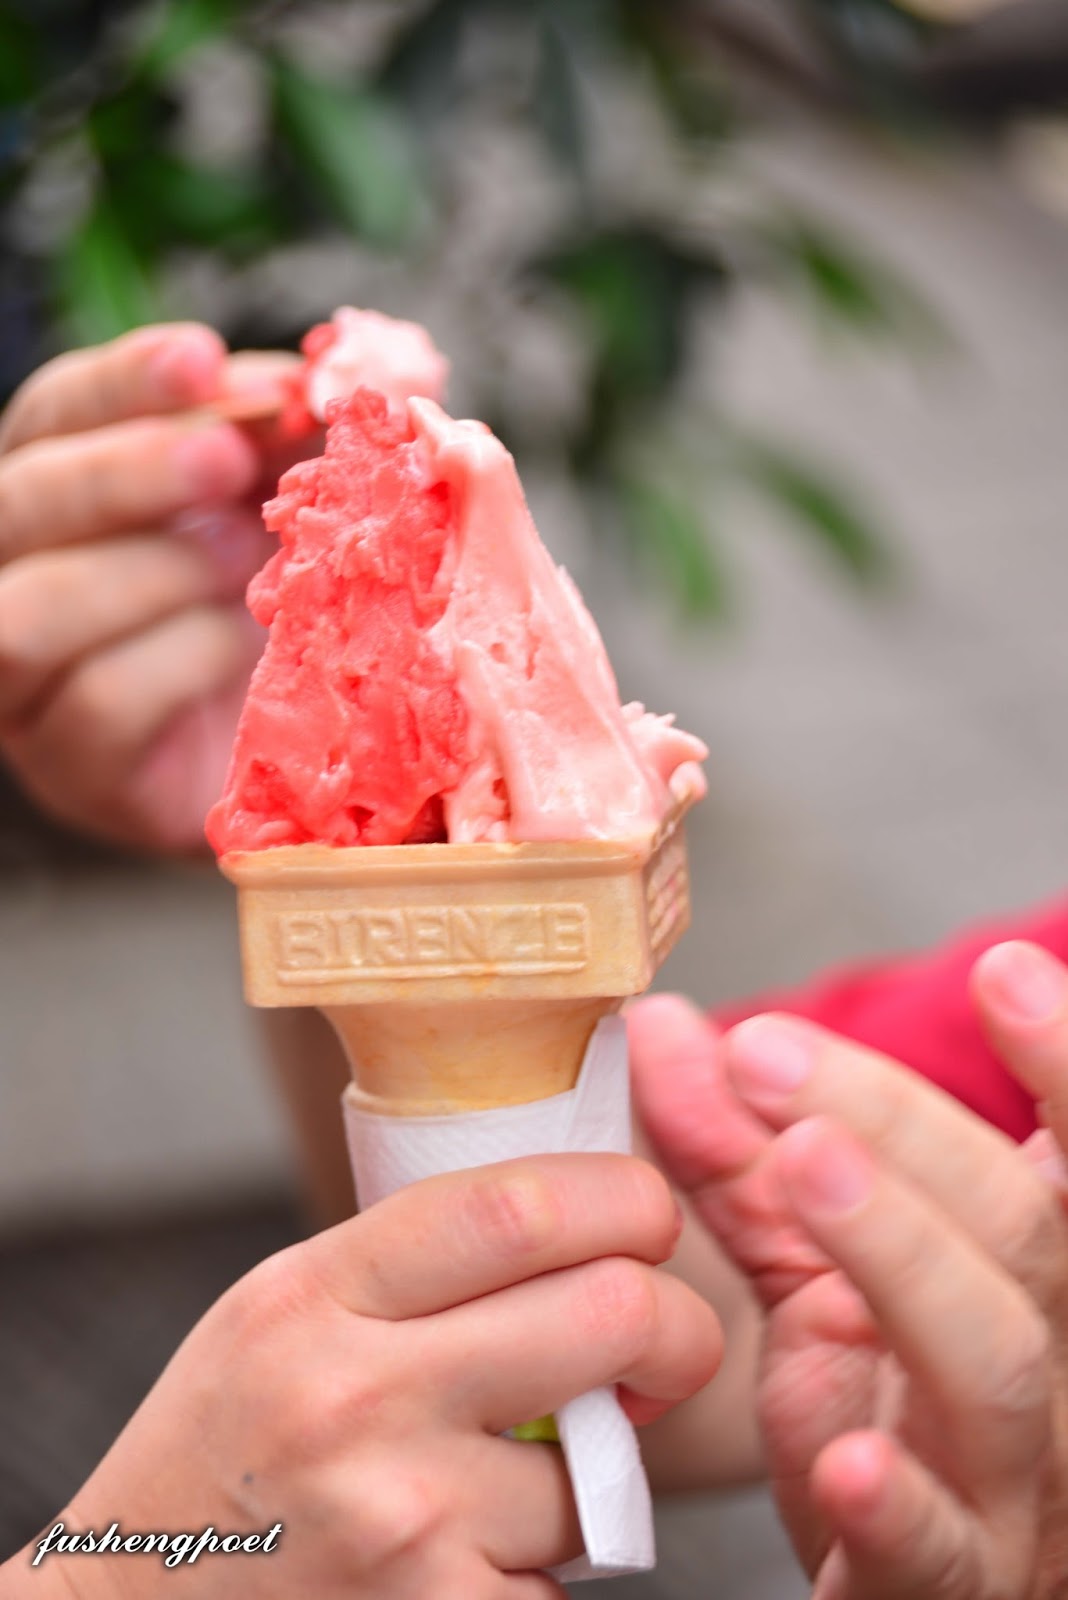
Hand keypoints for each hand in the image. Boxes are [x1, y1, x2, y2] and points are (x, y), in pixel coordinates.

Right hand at [0, 324, 300, 852]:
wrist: (305, 757)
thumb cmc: (284, 610)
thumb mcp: (289, 506)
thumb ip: (289, 438)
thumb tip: (320, 375)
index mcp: (62, 496)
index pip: (53, 415)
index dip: (121, 383)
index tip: (201, 358)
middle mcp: (17, 580)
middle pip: (19, 503)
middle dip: (128, 470)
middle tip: (228, 458)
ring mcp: (33, 684)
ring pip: (31, 611)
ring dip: (152, 570)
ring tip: (248, 558)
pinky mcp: (79, 767)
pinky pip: (102, 701)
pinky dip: (184, 656)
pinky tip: (248, 640)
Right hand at [13, 1154, 719, 1598]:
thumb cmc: (222, 1449)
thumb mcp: (282, 1310)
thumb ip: (410, 1261)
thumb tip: (579, 1217)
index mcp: (317, 1294)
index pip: (518, 1205)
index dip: (625, 1197)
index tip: (649, 1216)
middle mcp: (357, 1400)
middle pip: (610, 1313)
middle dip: (679, 1326)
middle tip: (660, 1343)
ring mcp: (401, 1525)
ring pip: (601, 1472)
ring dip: (597, 1472)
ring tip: (519, 1475)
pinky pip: (560, 1583)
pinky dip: (544, 1569)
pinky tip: (473, 1557)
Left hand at [629, 942, 1067, 1599]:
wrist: (879, 1582)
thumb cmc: (868, 1407)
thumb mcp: (804, 1262)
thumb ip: (737, 1148)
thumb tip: (660, 1024)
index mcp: (1026, 1273)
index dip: (1062, 1065)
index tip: (1001, 969)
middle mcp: (1051, 1364)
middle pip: (1018, 1231)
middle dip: (900, 1129)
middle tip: (766, 1056)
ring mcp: (1015, 1483)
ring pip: (994, 1361)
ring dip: (900, 1254)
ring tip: (803, 1165)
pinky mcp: (949, 1583)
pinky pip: (943, 1549)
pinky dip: (902, 1499)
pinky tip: (846, 1452)